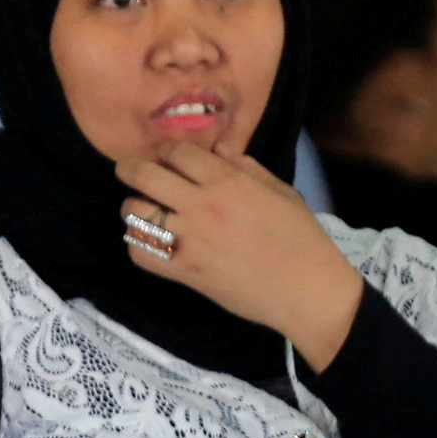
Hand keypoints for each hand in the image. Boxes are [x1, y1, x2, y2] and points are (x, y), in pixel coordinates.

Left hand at [117, 141, 364, 368]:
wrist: (306, 290)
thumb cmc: (302, 238)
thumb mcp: (281, 192)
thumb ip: (246, 166)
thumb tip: (218, 147)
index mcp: (228, 181)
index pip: (177, 152)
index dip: (165, 149)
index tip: (163, 155)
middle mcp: (202, 205)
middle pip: (144, 175)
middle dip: (130, 168)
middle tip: (130, 171)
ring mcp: (190, 240)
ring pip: (136, 213)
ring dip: (133, 207)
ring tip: (143, 210)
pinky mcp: (186, 272)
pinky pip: (142, 254)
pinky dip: (138, 245)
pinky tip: (150, 242)